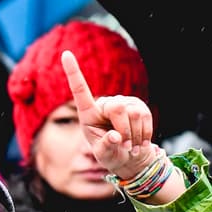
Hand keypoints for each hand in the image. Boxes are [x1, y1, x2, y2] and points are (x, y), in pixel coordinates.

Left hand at [61, 50, 155, 181]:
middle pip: (117, 107)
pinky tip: (140, 143)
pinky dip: (145, 134)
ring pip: (135, 114)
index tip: (66, 54)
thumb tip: (115, 137)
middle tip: (124, 146)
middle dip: (124, 130)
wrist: (128, 157)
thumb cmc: (110, 154)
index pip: (80, 90)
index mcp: (89, 112)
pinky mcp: (139, 106)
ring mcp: (124, 102)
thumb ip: (106, 147)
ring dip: (134, 135)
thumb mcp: (103, 155)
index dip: (73, 72)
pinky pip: (146, 117)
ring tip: (130, 146)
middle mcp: (106, 103)